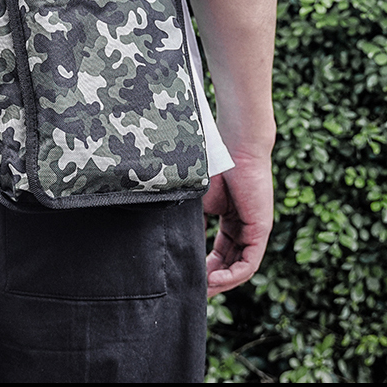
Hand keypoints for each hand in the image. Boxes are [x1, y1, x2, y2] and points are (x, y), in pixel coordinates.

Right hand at [203, 151, 273, 296]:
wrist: (233, 147)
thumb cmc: (215, 165)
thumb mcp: (199, 200)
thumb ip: (195, 222)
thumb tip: (177, 242)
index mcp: (231, 220)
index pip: (220, 252)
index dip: (205, 267)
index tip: (189, 277)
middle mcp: (245, 228)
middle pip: (230, 263)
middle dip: (213, 280)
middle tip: (195, 292)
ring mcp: (255, 230)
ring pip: (240, 267)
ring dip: (223, 282)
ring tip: (203, 290)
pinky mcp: (261, 230)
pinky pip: (249, 262)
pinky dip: (233, 274)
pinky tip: (215, 279)